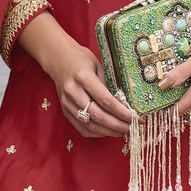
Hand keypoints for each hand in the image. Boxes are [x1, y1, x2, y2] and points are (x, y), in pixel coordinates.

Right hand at [32, 22, 132, 139]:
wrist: (57, 57)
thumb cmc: (80, 59)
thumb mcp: (98, 65)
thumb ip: (108, 84)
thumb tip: (123, 104)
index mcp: (83, 77)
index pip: (105, 100)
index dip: (120, 112)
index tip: (132, 117)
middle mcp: (73, 91)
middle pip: (97, 116)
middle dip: (116, 125)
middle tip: (129, 128)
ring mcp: (67, 102)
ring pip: (89, 125)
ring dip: (107, 131)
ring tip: (121, 132)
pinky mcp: (64, 110)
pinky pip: (81, 127)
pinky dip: (95, 133)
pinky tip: (106, 131)